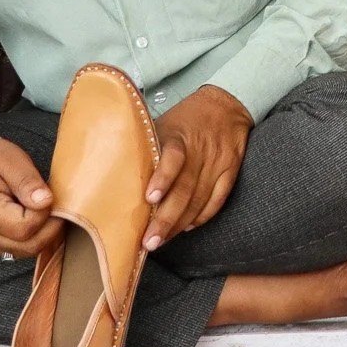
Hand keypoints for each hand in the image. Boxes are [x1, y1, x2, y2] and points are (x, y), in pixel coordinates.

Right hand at [0, 135, 60, 258]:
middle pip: (27, 246)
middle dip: (49, 227)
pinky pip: (16, 250)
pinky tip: (29, 218)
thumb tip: (45, 202)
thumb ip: (28, 181)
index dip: (45, 214)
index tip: (48, 196)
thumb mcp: (11, 159)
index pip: (25, 227)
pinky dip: (30, 238)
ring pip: (24, 251)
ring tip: (39, 209)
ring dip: (41, 234)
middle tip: (52, 204)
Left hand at [144, 85, 252, 249]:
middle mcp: (200, 152)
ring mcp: (218, 163)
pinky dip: (203, 216)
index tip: (149, 199)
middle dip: (166, 218)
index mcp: (180, 137)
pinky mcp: (230, 171)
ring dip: (180, 223)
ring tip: (161, 240)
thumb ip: (147, 146)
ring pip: (200, 199)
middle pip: (185, 189)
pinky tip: (187, 227)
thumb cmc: (186, 118)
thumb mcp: (164, 123)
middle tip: (149, 241)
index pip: (173, 158)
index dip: (162, 178)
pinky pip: (218, 199)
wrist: (227, 105)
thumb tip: (115, 171)